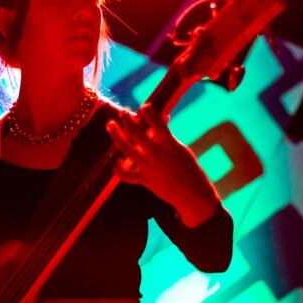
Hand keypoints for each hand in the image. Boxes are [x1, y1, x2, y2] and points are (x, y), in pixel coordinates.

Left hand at [106, 105, 219, 226]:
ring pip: (126, 148)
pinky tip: (116, 162)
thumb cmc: (189, 170)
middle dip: (127, 119)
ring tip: (110, 125)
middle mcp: (156, 154)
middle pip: (135, 132)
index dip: (148, 111)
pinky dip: (118, 168)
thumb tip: (162, 119)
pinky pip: (125, 174)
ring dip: (116, 135)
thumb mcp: (181, 150)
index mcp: (169, 144)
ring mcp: (148, 167)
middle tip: (123, 112)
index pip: (156, 121)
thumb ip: (168, 136)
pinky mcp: (144, 180)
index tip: (144, 107)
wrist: (192, 195)